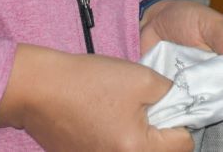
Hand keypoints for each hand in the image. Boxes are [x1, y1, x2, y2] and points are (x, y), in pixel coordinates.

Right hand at [0, 44, 191, 151]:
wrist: (39, 88)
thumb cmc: (88, 82)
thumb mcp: (142, 78)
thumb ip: (170, 93)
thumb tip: (181, 102)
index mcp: (138, 150)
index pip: (184, 144)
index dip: (183, 119)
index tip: (172, 103)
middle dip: (161, 129)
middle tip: (149, 104)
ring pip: (137, 151)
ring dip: (139, 133)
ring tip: (124, 108)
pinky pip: (115, 150)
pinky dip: (118, 136)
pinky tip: (106, 114)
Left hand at [140, 0, 222, 107]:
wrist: (152, 23)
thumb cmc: (187, 18)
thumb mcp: (209, 20)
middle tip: (213, 85)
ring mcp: (206, 93)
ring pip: (217, 111)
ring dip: (208, 105)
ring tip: (192, 87)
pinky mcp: (185, 100)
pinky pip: (191, 112)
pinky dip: (187, 108)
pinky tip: (178, 96)